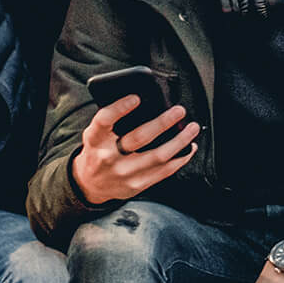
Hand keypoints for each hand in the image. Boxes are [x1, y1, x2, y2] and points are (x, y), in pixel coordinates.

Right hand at [70, 97, 201, 203]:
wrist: (90, 185)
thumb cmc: (98, 150)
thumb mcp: (97, 133)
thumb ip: (113, 119)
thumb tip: (145, 98)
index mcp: (95, 139)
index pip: (104, 121)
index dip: (120, 108)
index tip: (136, 97)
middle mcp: (107, 157)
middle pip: (138, 138)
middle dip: (162, 123)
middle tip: (179, 110)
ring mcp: (124, 173)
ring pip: (157, 156)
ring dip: (179, 141)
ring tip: (192, 127)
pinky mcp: (137, 185)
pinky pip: (164, 171)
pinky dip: (180, 158)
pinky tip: (189, 147)